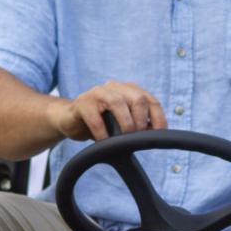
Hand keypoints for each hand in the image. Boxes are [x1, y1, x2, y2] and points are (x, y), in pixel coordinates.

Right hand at [51, 80, 166, 140]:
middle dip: (141, 120)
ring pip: (117, 103)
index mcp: (128, 90)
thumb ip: (139, 124)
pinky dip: (102, 132)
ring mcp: (97, 93)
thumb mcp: (122, 122)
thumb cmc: (100, 122)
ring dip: (125, 123)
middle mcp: (115, 88)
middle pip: (138, 98)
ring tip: (124, 138)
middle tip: (138, 136)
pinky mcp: (82, 103)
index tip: (160, 134)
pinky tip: (104, 142)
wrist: (69, 119)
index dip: (158, 118)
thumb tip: (157, 134)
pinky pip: (95, 118)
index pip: (151, 100)